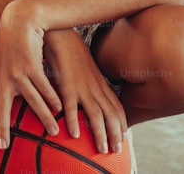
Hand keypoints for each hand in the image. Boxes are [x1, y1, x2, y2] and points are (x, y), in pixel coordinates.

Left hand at [0, 1, 61, 147]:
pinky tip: (61, 108)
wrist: (18, 19)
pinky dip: (52, 98)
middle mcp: (3, 77)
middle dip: (1, 128)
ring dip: (43, 117)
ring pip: (31, 100)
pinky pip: (44, 87)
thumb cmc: (9, 35)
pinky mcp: (31, 66)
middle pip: (0, 107)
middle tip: (3, 145)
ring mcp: (17, 72)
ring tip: (52, 132)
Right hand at [44, 28, 126, 154]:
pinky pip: (70, 106)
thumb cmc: (70, 50)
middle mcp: (94, 86)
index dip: (121, 123)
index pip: (117, 106)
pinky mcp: (66, 84)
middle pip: (110, 114)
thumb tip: (89, 92)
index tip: (123, 137)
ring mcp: (81, 86)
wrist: (60, 33)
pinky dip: (73, 120)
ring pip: (96, 113)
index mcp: (99, 82)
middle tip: (116, 150)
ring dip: (100, 133)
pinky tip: (73, 134)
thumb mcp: (85, 67)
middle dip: (115, 134)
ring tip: (102, 148)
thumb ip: (89, 81)